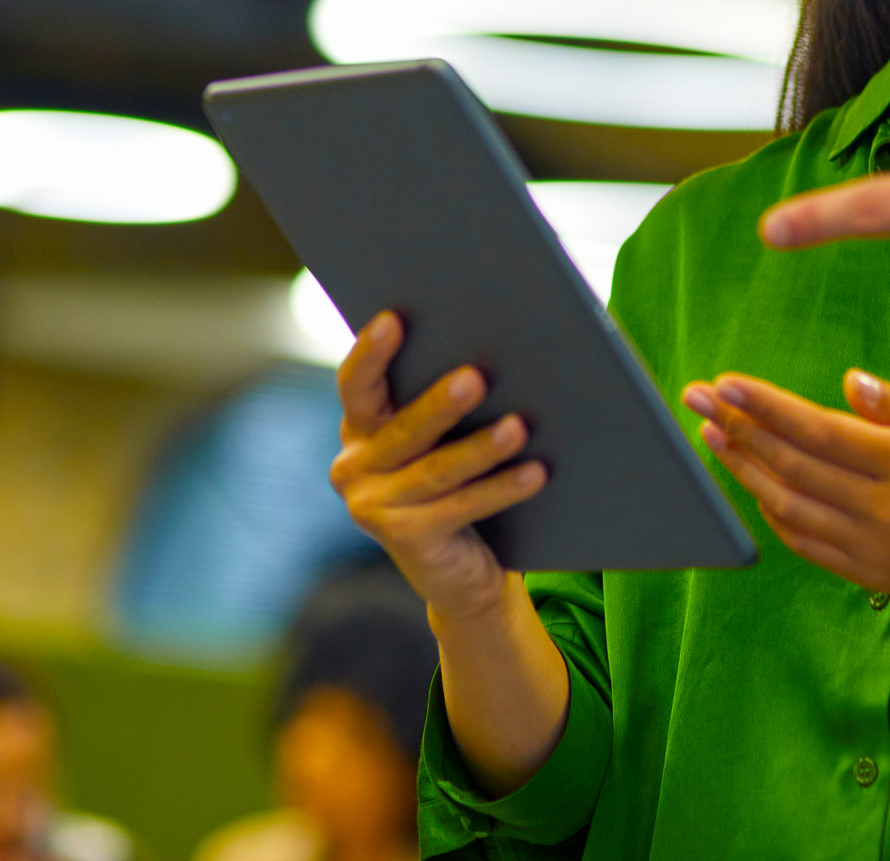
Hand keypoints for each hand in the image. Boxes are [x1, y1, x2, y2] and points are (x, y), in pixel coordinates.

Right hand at [331, 311, 547, 620]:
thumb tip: (497, 348)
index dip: (371, 352)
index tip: (394, 318)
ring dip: (481, 448)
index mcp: (360, 427)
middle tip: (475, 377)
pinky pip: (460, 507)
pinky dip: (501, 489)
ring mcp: (373, 508)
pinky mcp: (404, 540)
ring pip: (436, 470)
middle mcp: (354, 466)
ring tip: (519, 428)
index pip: (356, 384)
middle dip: (441, 403)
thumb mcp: (441, 436)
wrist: (459, 570)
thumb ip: (446, 397)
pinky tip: (535, 473)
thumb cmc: (457, 480)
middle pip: (403, 429)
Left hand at [681, 369, 889, 616]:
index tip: (727, 381)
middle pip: (791, 464)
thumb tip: (849, 384)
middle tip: (698, 397)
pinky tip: (752, 481)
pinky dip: (770, 510)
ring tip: (711, 435)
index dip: (766, 405)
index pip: (819, 430)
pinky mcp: (868, 574)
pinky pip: (803, 541)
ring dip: (742, 468)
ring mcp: (872, 548)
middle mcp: (884, 510)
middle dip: (737, 426)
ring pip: (787, 504)